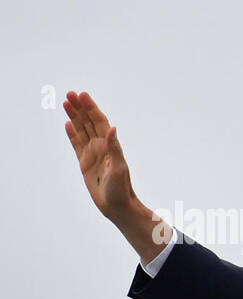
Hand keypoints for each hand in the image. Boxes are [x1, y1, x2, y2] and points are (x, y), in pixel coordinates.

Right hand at [63, 91, 136, 222]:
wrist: (117, 206)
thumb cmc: (121, 188)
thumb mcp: (119, 168)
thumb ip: (115, 148)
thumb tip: (112, 129)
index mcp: (110, 145)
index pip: (99, 121)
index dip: (91, 108)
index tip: (82, 95)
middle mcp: (101, 147)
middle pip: (89, 122)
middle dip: (80, 108)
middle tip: (70, 93)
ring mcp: (92, 154)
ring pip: (82, 130)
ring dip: (75, 116)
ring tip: (66, 102)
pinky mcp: (85, 163)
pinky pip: (77, 144)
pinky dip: (72, 133)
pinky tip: (67, 123)